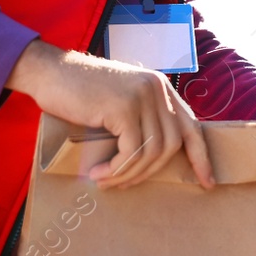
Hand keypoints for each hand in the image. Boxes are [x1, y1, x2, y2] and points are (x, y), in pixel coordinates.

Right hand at [6, 39, 214, 189]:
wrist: (48, 72)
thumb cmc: (78, 93)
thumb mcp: (119, 103)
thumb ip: (140, 120)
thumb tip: (154, 161)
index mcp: (161, 88)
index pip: (192, 126)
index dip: (201, 157)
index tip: (206, 182)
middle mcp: (158, 89)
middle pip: (173, 145)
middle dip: (150, 172)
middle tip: (122, 184)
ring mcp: (143, 96)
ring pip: (152, 151)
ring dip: (128, 174)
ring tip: (106, 180)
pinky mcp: (124, 107)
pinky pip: (132, 151)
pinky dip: (116, 169)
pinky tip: (98, 173)